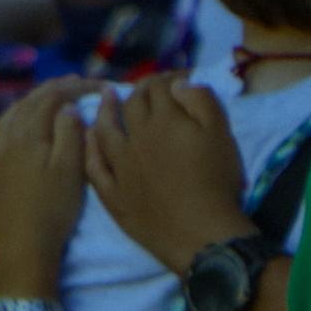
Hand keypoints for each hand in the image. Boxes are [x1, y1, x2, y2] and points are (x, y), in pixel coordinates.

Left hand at [0, 78, 111, 296]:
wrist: (21, 247)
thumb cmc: (52, 209)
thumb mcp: (71, 170)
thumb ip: (70, 134)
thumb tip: (68, 108)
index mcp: (29, 136)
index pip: (51, 100)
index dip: (75, 88)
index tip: (100, 85)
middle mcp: (8, 140)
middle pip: (28, 104)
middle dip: (53, 89)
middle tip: (77, 83)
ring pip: (12, 116)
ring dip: (32, 101)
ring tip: (50, 98)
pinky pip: (3, 132)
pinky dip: (17, 118)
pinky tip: (24, 126)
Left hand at [85, 76, 258, 274]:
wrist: (198, 232)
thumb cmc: (216, 181)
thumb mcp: (221, 134)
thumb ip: (202, 102)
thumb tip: (178, 85)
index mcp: (163, 121)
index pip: (158, 88)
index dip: (167, 78)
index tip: (178, 78)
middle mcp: (134, 138)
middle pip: (130, 106)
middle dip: (137, 90)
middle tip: (146, 87)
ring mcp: (119, 166)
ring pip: (104, 131)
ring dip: (104, 112)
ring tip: (106, 100)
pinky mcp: (112, 192)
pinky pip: (95, 165)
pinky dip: (91, 148)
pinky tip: (89, 139)